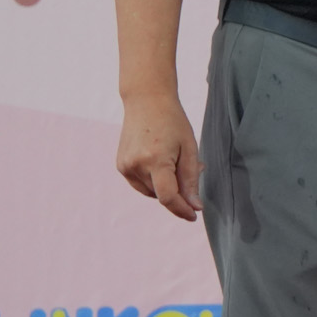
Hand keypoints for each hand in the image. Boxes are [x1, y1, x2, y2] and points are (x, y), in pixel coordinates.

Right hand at [117, 96, 203, 220]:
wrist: (146, 101)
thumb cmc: (173, 122)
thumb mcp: (189, 147)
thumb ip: (190, 179)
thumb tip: (194, 206)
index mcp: (155, 160)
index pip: (168, 197)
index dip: (182, 209)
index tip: (194, 215)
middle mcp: (136, 166)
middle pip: (161, 194)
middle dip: (179, 190)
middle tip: (195, 168)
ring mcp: (125, 167)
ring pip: (151, 192)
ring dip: (167, 185)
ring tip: (177, 162)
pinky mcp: (120, 166)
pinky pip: (141, 184)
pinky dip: (154, 180)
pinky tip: (162, 161)